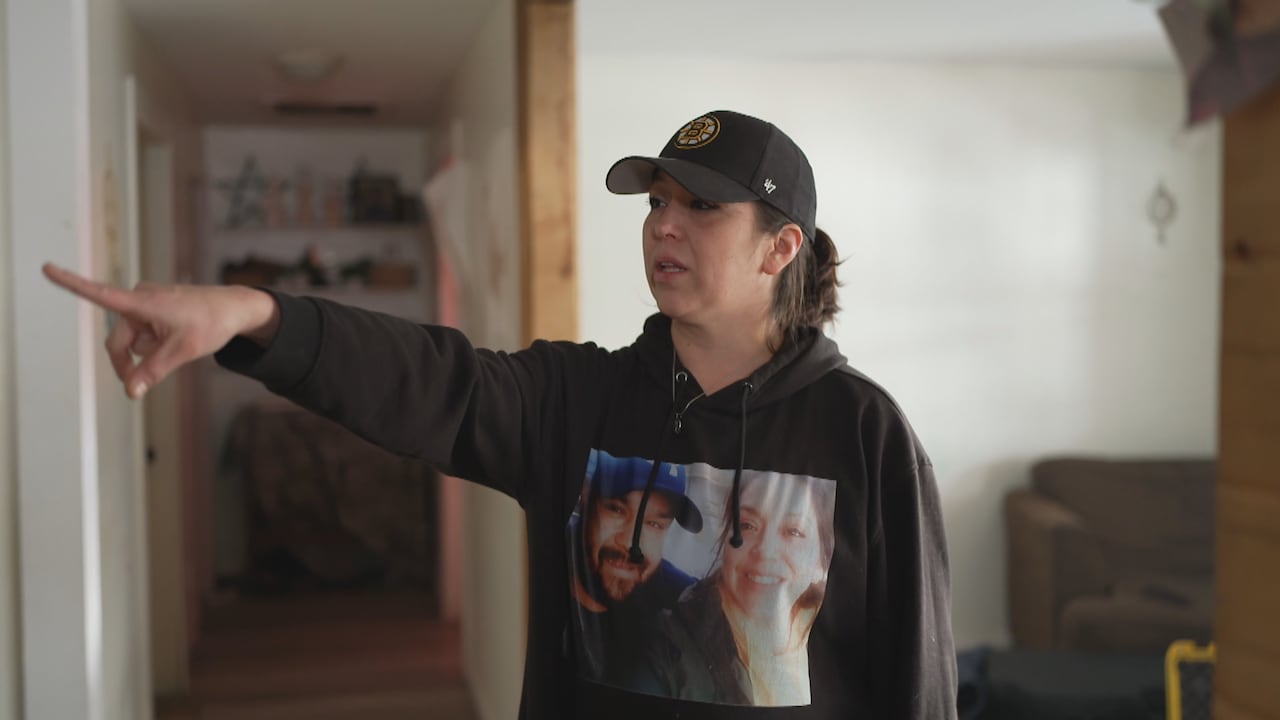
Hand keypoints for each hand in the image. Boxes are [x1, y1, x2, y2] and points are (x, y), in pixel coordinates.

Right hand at [42, 263, 279, 398]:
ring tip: (177, 345)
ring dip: (145, 352)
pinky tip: (175, 339)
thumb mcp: (183, 351)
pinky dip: (153, 344)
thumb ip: (153, 371)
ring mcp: (146, 304)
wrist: (236, 309)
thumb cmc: (212, 323)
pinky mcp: (153, 309)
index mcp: (142, 302)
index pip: (100, 294)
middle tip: (139, 385)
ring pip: (131, 340)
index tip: (46, 269)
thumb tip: (130, 391)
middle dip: (127, 362)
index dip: (71, 283)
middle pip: (117, 340)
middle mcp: (139, 299)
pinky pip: (143, 334)